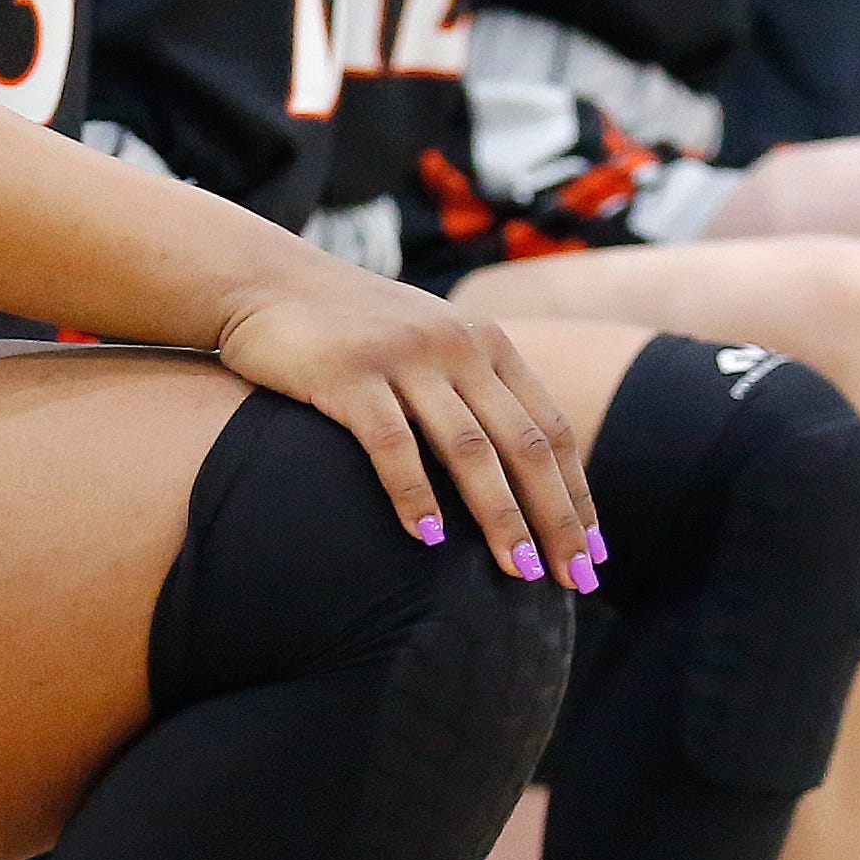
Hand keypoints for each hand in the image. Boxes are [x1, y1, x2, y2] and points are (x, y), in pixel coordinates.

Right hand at [214, 268, 601, 590]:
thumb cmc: (351, 330)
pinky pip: (392, 444)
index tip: (593, 554)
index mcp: (486, 345)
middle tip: (573, 580)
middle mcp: (457, 346)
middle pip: (525, 445)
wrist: (266, 280)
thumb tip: (514, 477)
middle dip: (556, 518)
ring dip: (501, 516)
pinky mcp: (349, 373)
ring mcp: (405, 356)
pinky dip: (415, 495)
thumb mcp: (427, 347)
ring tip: (517, 571)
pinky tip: (429, 541)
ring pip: (471, 449)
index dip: (577, 495)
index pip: (552, 430)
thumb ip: (470, 394)